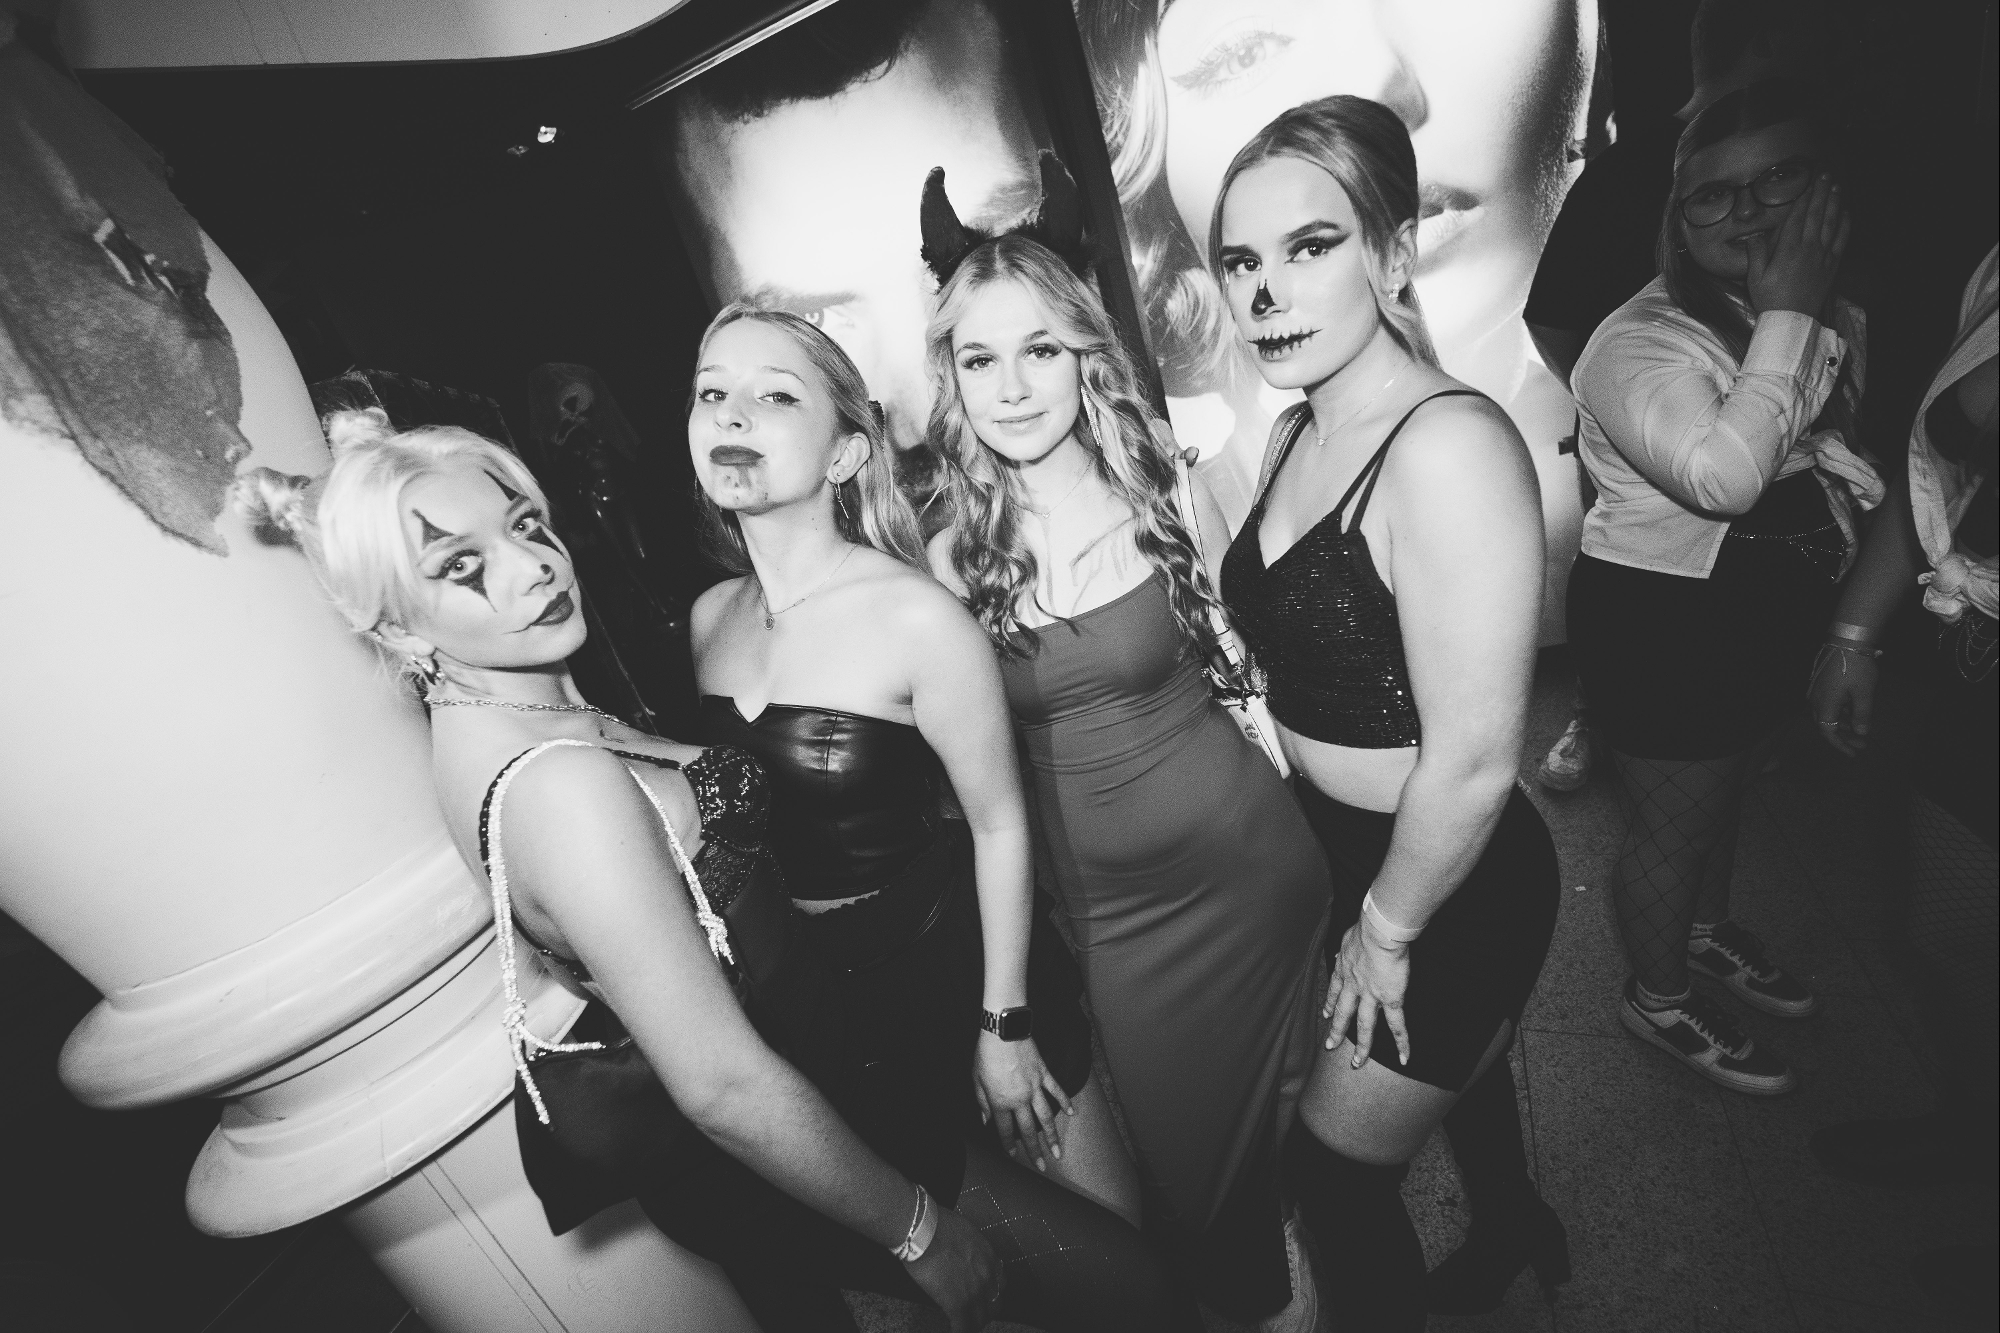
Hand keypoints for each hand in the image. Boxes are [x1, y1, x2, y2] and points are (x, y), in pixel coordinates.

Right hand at [905, 1204, 1001, 1331]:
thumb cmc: (937, 1225)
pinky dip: (959, 1331)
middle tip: (973, 1315)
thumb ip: (970, 1251)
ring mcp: (975, 1292)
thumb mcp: (965, 1234)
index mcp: (990, 1257)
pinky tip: (953, 1331)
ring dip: (972, 1323)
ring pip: (980, 1319)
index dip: (991, 1294)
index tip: (982, 1298)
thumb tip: (962, 1259)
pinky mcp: (957, 1304)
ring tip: (963, 1325)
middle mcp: (988, 1276)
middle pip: (995, 1305)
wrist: (924, 1231)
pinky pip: (963, 1327)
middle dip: (985, 1312)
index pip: (1000, 1284)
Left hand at [973, 1032, 1071, 1170]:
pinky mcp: (1044, 1074)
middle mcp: (1019, 1099)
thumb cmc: (986, 1053)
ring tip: (1059, 1151)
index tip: (1014, 1156)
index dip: (1009, 1146)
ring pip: (1046, 1117)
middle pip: (1028, 1131)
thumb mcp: (975, 1079)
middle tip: (1043, 1166)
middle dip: (1036, 1151)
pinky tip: (1072, 1113)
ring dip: (1053, 1136)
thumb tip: (985, 1119)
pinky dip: (1065, 1102)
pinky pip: (1056, 1091)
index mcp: (1000, 1102)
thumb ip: (981, 1102)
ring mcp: (1034, 1087)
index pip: (1005, 1131)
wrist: (1003, 1030)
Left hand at [1324, 918, 1412, 1067]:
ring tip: (1357, 1062)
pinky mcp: (1391, 1000)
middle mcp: (1355, 986)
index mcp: (1346, 969)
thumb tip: (1342, 948)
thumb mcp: (1349, 936)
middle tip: (1329, 1046)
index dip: (1330, 1003)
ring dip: (1361, 1046)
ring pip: (1364, 1026)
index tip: (1326, 1014)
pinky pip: (1397, 1026)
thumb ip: (1346, 946)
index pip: (1335, 990)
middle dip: (1336, 1030)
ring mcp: (1371, 996)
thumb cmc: (1367, 928)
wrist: (1378, 933)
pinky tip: (1403, 1058)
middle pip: (1344, 1013)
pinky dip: (1402, 1043)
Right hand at [1746, 173, 1849, 318]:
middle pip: (1816, 214)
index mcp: (1788, 249)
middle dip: (1820, 192)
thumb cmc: (1770, 299)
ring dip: (1834, 202)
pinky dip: (1845, 223)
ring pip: (1831, 222)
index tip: (1808, 182)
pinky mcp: (1832, 265)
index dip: (1803, 197)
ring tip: (1836, 187)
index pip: (1797, 216)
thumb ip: (1756, 253)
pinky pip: (1841, 239)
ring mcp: (1822, 256)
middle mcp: (1808, 248)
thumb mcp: (1754, 277)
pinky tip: (1846, 212)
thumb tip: (1754, 234)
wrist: (1792, 320)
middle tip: (1825, 175)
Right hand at [1808, 643, 1877, 756]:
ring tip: (1859, 727)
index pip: (1828, 732)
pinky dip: (1839, 711)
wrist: (1846, 640)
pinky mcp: (1819, 681)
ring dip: (1842, 723)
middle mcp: (1814, 700)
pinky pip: (1827, 703)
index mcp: (1824, 705)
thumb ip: (1862, 716)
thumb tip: (1860, 732)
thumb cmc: (1856, 668)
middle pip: (1825, 724)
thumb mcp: (1864, 694)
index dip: (1840, 745)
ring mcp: (1815, 690)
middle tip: (1861, 743)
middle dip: (1843, 736)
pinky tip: (1852, 710)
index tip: (1854, 753)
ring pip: (1826, 713)